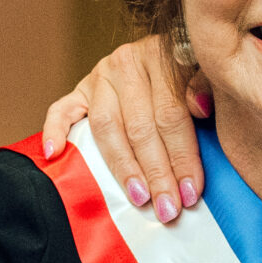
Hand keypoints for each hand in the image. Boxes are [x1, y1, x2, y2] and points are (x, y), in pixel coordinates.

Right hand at [38, 35, 210, 223]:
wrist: (167, 59)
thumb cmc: (190, 78)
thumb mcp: (207, 75)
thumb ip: (206, 86)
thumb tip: (200, 108)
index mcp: (161, 55)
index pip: (171, 114)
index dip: (182, 156)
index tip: (191, 192)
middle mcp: (127, 62)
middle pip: (140, 126)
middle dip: (157, 172)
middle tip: (167, 207)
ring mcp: (100, 76)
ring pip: (106, 127)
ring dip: (123, 167)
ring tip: (138, 197)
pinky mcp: (79, 90)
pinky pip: (60, 110)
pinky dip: (54, 131)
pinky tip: (55, 154)